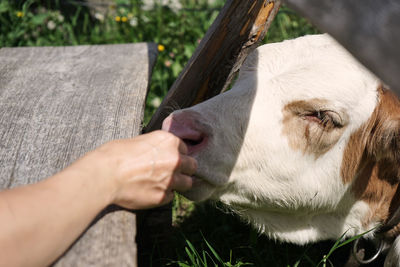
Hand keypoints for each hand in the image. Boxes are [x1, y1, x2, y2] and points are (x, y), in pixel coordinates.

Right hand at [71, 130, 196, 209]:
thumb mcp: (138, 141)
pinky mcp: (163, 197)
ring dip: (179, 183)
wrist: (104, 175)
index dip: (176, 153)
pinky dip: (165, 195)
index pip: (184, 148)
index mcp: (169, 141)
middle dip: (184, 168)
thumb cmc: (115, 155)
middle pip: (192, 165)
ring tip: (164, 183)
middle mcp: (175, 159)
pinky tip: (152, 192)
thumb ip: (155, 147)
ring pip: (187, 183)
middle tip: (172, 172)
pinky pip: (171, 197)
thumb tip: (158, 152)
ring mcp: (171, 180)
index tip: (169, 158)